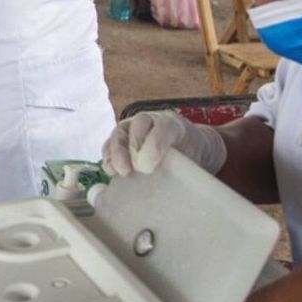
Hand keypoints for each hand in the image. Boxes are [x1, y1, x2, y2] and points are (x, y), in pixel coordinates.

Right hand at [102, 111, 226, 176]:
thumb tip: (164, 180)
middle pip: (138, 126)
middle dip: (134, 147)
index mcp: (172, 123)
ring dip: (116, 153)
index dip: (155, 144)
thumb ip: (184, 164)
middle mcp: (150, 121)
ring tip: (118, 171)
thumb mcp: (193, 157)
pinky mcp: (121, 141)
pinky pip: (110, 145)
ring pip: (120, 134)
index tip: (149, 167)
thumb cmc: (189, 156)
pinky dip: (108, 157)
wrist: (185, 151)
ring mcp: (133, 128)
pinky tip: (110, 171)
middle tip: (136, 168)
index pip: (163, 127)